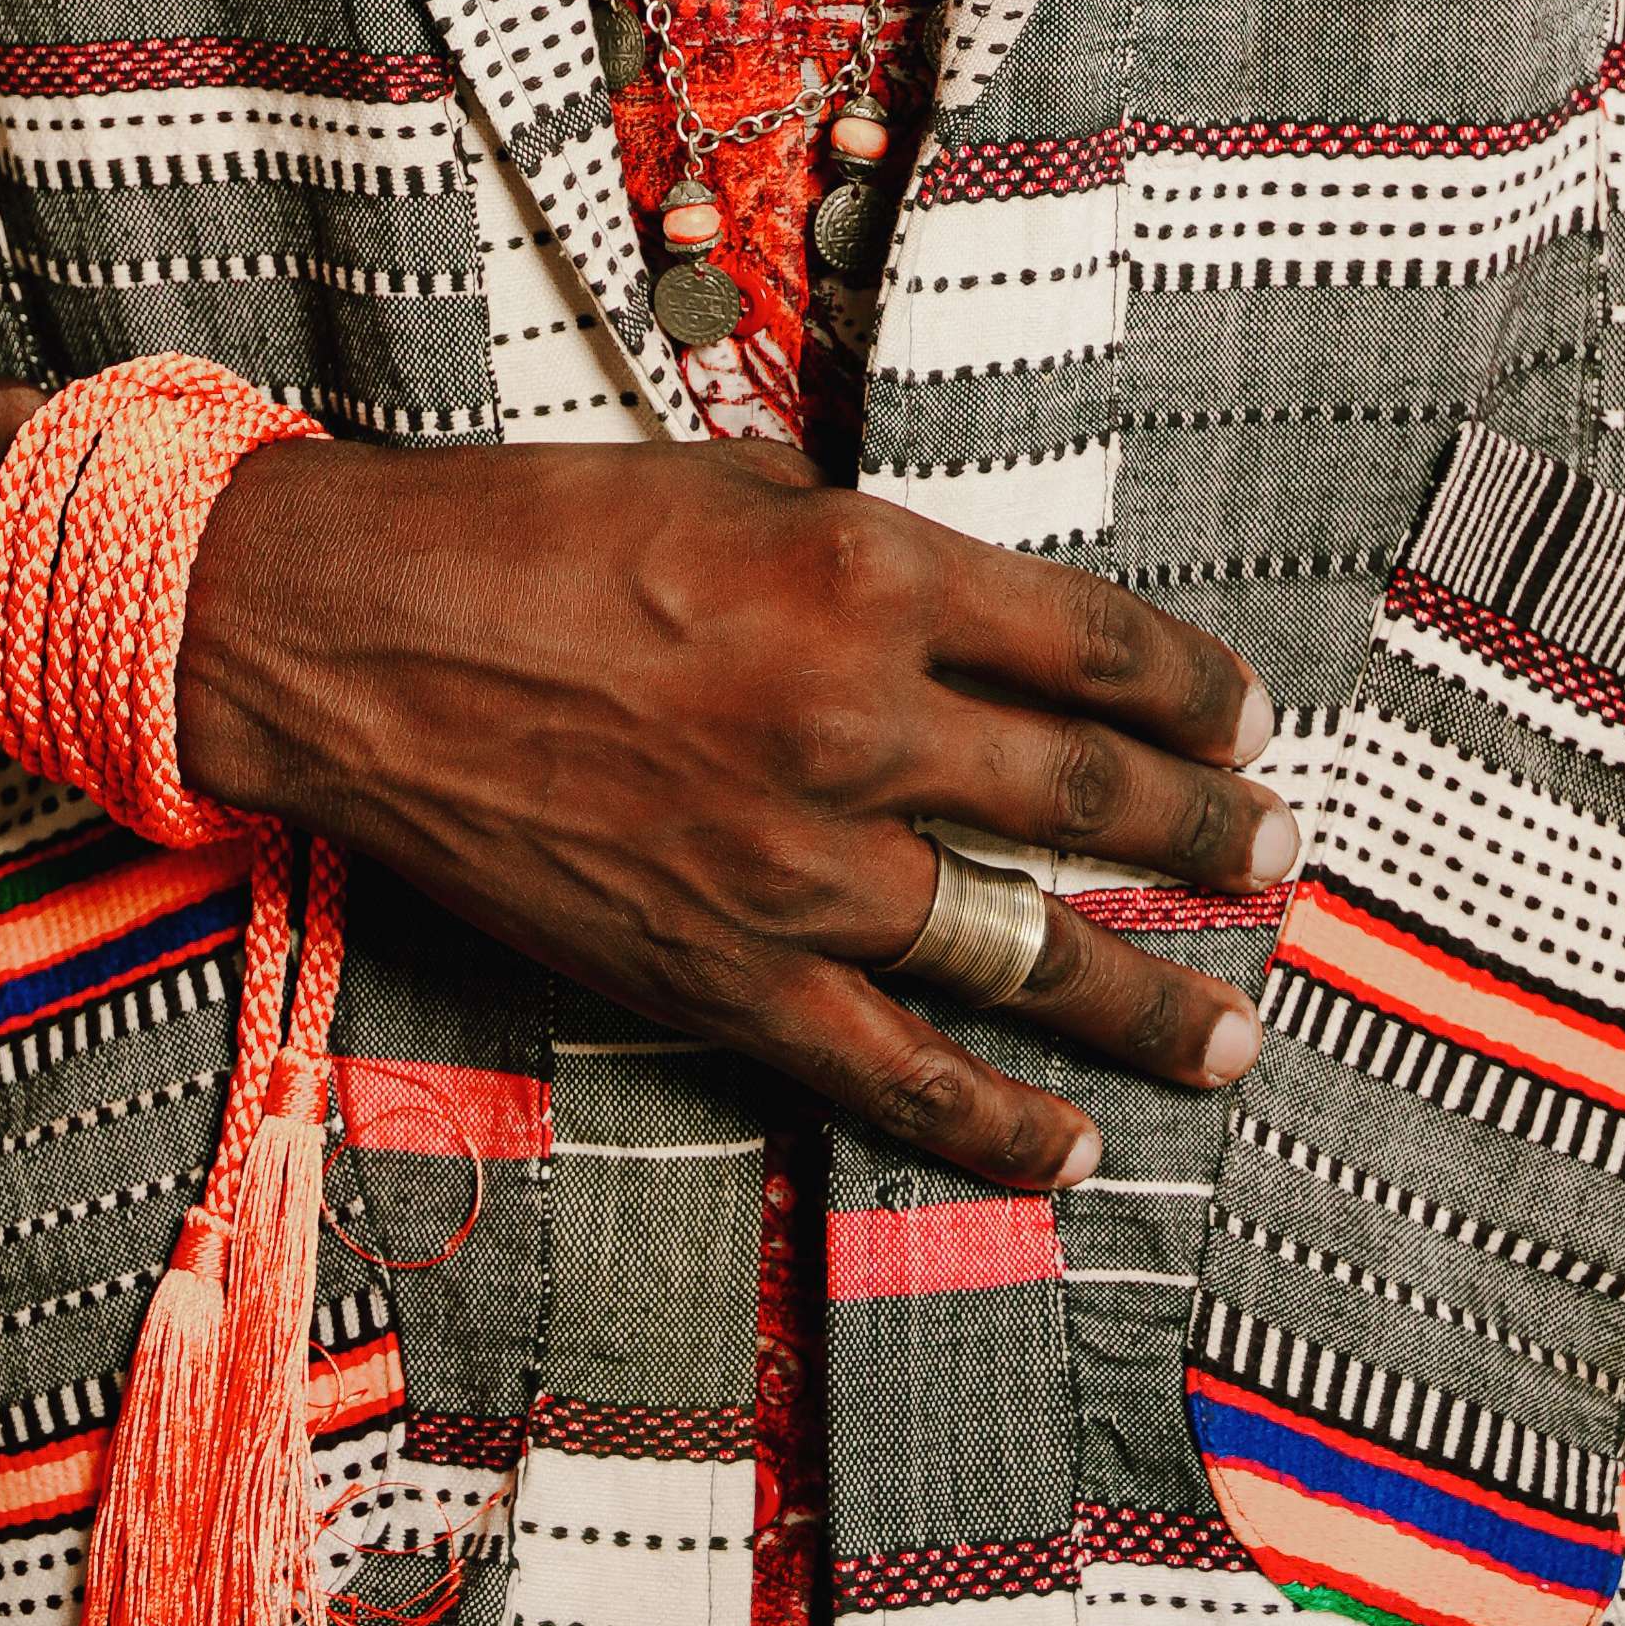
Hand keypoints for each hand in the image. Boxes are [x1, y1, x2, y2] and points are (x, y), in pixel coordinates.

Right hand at [178, 434, 1294, 1190]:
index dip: (1192, 687)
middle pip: (1090, 792)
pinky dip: (991, 1121)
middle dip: (1208, 830)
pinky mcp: (719, 968)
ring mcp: (795, 860)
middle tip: (1275, 853)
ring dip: (1142, 993)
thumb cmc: (525, 531)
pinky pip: (891, 1068)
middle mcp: (857, 717)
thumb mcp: (726, 481)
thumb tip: (977, 613)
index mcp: (866, 571)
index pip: (1092, 643)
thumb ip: (864, 552)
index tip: (1241, 716)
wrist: (349, 636)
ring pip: (1022, 944)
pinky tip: (1071, 1143)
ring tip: (1225, 1026)